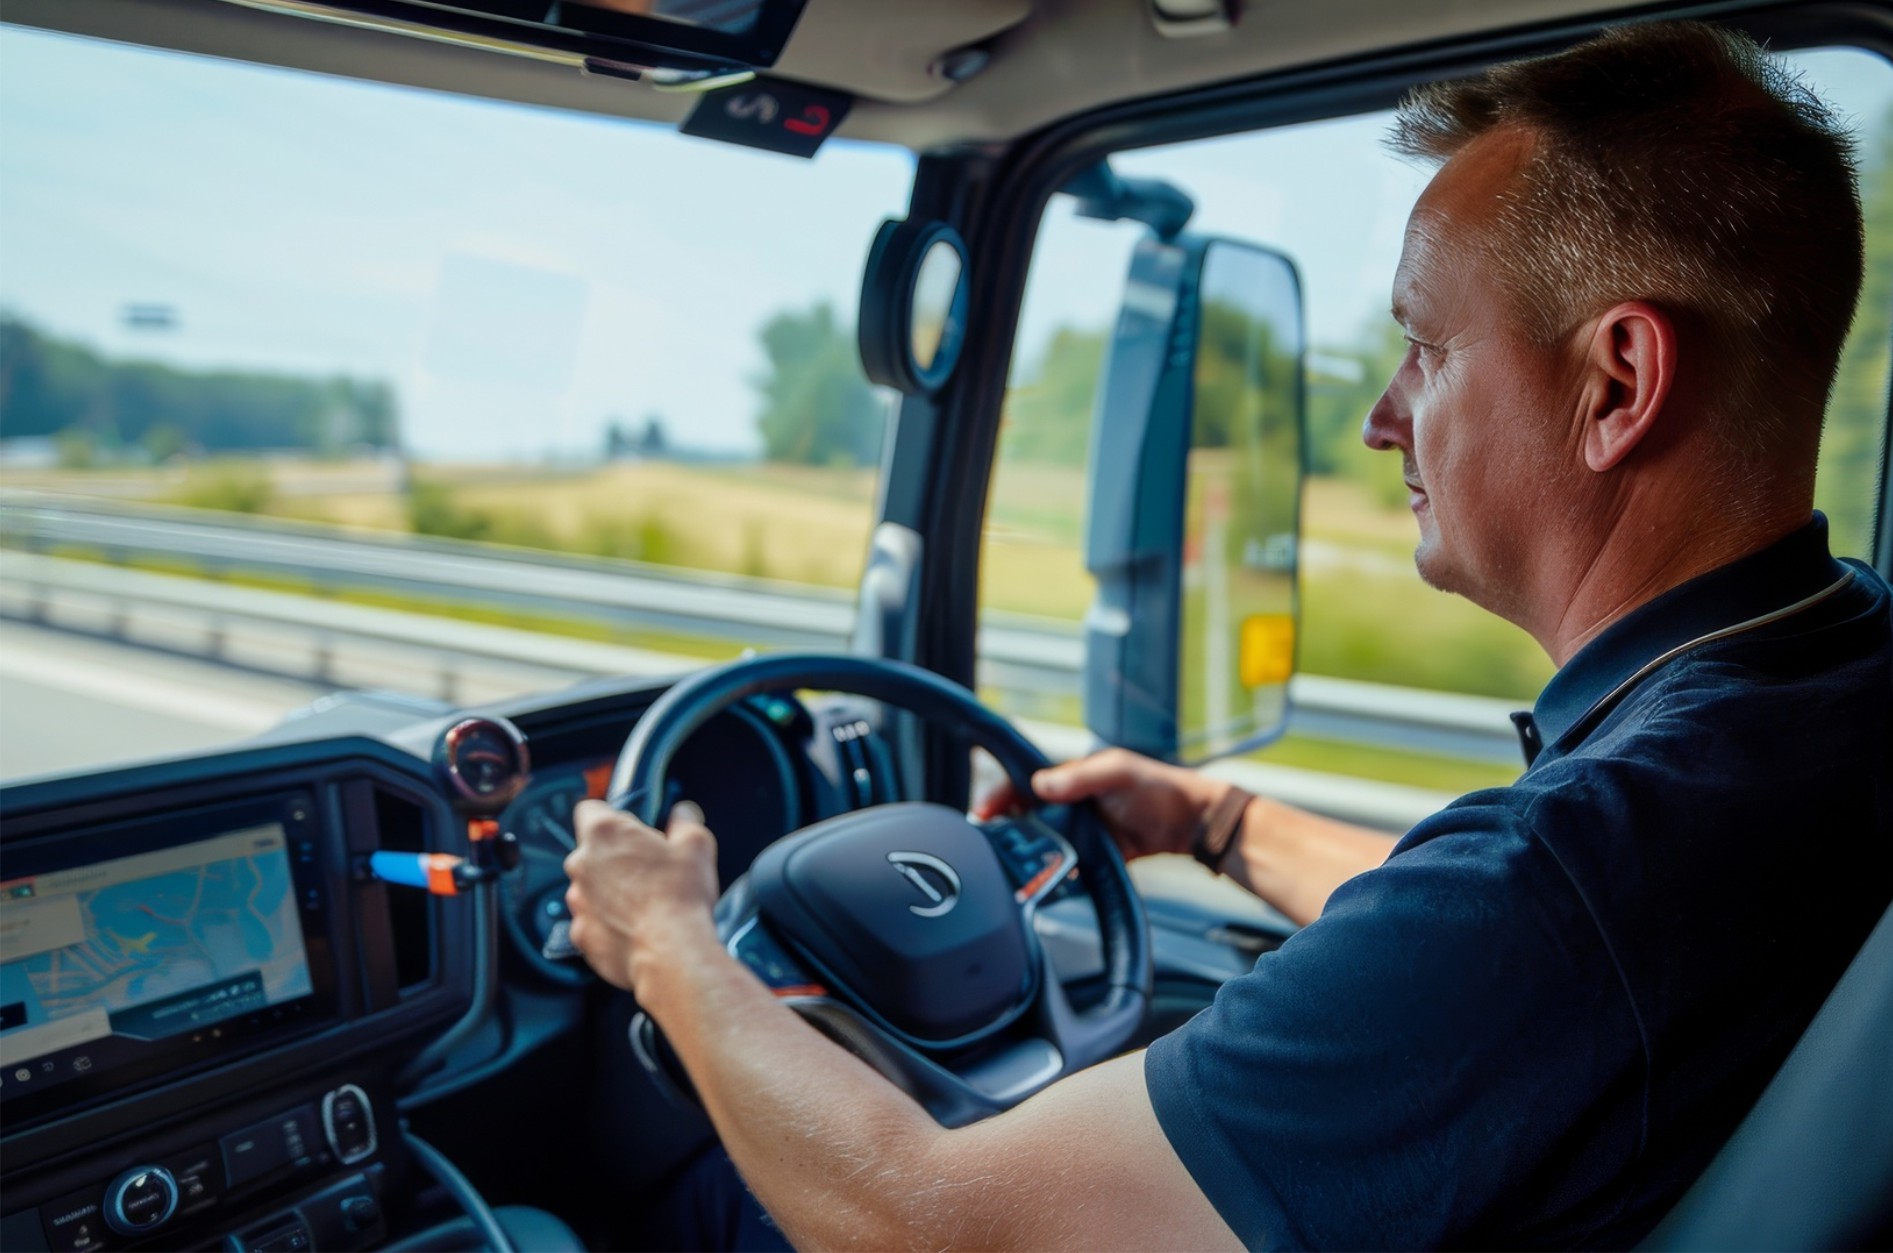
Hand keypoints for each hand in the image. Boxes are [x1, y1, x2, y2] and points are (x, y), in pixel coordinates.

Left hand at [564, 798, 720, 997]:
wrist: (670, 953)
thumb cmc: (680, 896)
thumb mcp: (697, 844)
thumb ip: (685, 821)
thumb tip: (682, 813)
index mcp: (605, 833)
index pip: (589, 809)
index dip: (611, 816)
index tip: (630, 828)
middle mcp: (581, 864)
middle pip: (591, 851)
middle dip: (614, 858)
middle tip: (648, 870)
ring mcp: (577, 901)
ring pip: (589, 888)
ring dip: (610, 892)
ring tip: (644, 904)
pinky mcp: (580, 934)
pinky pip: (592, 922)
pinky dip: (608, 924)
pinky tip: (635, 929)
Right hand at [972, 747, 1228, 861]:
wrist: (1194, 824)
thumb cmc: (1159, 788)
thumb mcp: (1118, 772)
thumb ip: (1079, 776)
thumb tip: (1039, 784)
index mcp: (1071, 777)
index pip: (1023, 783)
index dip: (999, 797)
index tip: (982, 815)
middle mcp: (1071, 802)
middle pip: (1026, 816)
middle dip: (1006, 830)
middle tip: (990, 847)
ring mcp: (1081, 830)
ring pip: (1043, 842)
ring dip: (1028, 854)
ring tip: (1011, 867)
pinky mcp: (1093, 854)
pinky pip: (1065, 864)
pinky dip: (1054, 871)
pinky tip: (1046, 880)